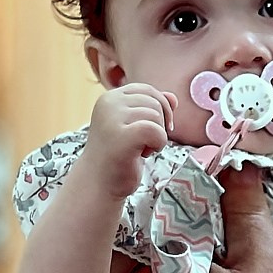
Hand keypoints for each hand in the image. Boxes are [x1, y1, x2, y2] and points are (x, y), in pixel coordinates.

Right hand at [83, 83, 178, 197]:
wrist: (100, 182)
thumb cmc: (119, 155)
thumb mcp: (137, 126)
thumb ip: (153, 109)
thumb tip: (173, 97)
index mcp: (110, 97)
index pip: (148, 90)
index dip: (160, 109)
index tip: (154, 129)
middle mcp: (109, 102)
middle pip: (155, 102)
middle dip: (159, 124)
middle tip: (144, 143)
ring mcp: (113, 117)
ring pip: (157, 116)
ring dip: (157, 136)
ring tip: (138, 149)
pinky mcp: (121, 134)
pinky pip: (156, 131)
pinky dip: (158, 144)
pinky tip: (142, 154)